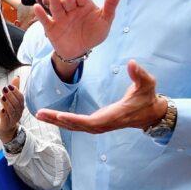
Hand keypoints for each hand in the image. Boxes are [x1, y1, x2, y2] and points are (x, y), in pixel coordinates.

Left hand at [0, 75, 23, 142]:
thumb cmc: (8, 112)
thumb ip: (14, 89)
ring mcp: (12, 120)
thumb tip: (17, 77)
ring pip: (12, 112)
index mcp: (20, 106)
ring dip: (7, 104)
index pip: (21, 98)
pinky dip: (3, 114)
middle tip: (4, 89)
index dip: (16, 92)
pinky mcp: (5, 125)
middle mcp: (18, 113)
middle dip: (11, 96)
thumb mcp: (11, 100)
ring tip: (2, 97)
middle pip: (17, 104)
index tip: (9, 85)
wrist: (4, 128)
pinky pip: (5, 120)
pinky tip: (1, 109)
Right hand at [34, 0, 122, 65]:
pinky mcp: (51, 27)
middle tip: (69, 0)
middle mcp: (70, 9)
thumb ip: (111, 3)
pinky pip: (44, 20)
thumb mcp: (105, 19)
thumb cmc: (93, 33)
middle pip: (67, 0)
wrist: (80, 51)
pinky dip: (40, 14)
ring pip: (55, 6)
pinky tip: (36, 8)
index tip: (81, 0)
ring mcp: (60, 17)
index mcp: (83, 5)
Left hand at [36, 60, 163, 132]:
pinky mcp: (97, 123)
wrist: (151, 113)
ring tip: (40, 115)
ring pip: (74, 126)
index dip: (73, 120)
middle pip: (76, 125)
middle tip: (40, 114)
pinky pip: (77, 124)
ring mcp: (99, 125)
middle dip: (57, 120)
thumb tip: (132, 63)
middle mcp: (103, 124)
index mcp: (112, 116)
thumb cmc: (147, 97)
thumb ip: (139, 74)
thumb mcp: (147, 83)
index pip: (89, 121)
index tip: (58, 116)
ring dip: (56, 121)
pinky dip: (63, 121)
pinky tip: (52, 116)